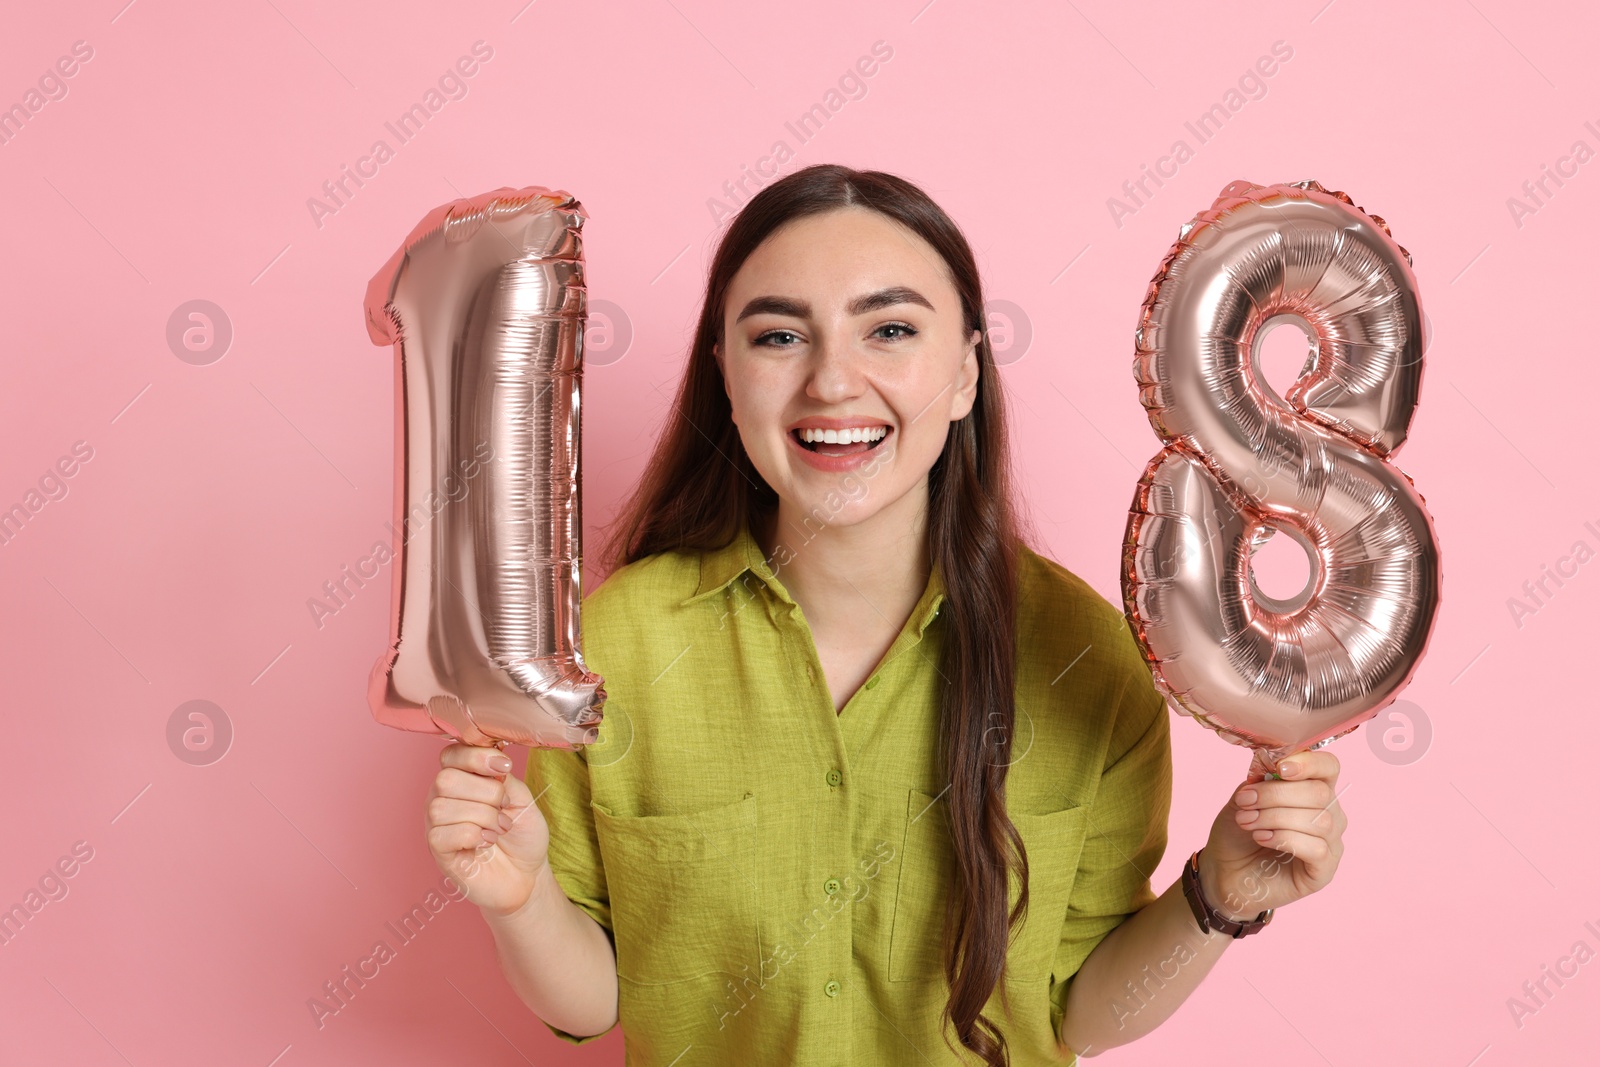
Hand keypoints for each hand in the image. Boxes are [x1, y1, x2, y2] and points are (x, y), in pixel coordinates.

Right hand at [425, 741, 551, 917]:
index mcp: (462, 779)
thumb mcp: (521, 798)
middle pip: (446, 778)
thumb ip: (502, 778)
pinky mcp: (438, 850)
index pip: (451, 754)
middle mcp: (442, 798)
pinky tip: (486, 842)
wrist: (527, 875)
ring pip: (443, 807)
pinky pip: (443, 833)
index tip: (504, 768)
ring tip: (499, 828)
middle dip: (486, 792)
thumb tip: (490, 762)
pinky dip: (473, 835)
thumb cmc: (521, 835)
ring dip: (483, 816)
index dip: (476, 757)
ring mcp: (436, 824)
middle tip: (504, 807)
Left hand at [1198, 747, 1345, 921]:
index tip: (1279, 768)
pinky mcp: (1324, 871)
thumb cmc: (1238, 833)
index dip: (1309, 763)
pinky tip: (1262, 838)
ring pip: (1318, 820)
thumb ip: (1261, 781)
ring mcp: (1331, 844)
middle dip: (1276, 794)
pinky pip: (1317, 848)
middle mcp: (1330, 815)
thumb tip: (1274, 768)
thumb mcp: (1243, 798)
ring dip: (1275, 818)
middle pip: (1320, 792)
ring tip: (1248, 822)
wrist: (1225, 870)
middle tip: (1246, 802)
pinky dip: (1284, 839)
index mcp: (1313, 789)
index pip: (1329, 766)